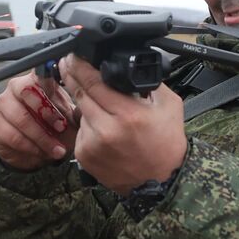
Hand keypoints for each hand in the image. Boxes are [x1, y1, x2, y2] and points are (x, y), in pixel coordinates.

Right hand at [0, 72, 77, 170]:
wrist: (32, 150)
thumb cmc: (52, 128)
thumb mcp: (67, 119)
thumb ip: (74, 111)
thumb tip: (86, 105)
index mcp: (36, 80)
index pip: (40, 73)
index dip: (50, 83)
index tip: (60, 93)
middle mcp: (16, 87)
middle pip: (27, 92)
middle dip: (47, 113)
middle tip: (61, 128)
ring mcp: (2, 104)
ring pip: (20, 118)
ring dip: (41, 137)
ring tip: (56, 149)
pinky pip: (12, 135)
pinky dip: (30, 147)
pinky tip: (41, 152)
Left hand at [59, 55, 187, 195]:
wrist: (161, 183)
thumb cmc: (166, 144)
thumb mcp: (169, 105)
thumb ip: (147, 82)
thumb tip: (125, 65)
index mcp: (128, 114)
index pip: (93, 82)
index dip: (78, 65)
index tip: (73, 55)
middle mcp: (106, 130)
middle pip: (79, 93)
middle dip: (72, 76)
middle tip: (69, 64)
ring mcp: (92, 145)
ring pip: (79, 111)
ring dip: (84, 103)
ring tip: (102, 105)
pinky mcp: (84, 156)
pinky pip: (80, 131)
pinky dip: (88, 124)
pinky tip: (103, 127)